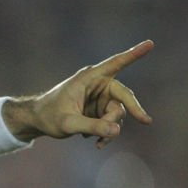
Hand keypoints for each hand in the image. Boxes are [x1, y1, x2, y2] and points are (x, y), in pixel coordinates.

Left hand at [4, 40, 152, 146]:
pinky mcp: (99, 108)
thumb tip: (117, 130)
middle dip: (131, 110)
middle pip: (123, 95)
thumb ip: (91, 126)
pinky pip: (112, 121)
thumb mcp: (67, 124)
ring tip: (96, 142)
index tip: (151, 43)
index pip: (115, 64)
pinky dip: (106, 133)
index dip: (134, 54)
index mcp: (89, 78)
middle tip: (146, 121)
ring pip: (118, 112)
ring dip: (111, 128)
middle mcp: (97, 84)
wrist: (37, 121)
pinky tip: (95, 143)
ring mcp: (99, 97)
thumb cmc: (48, 116)